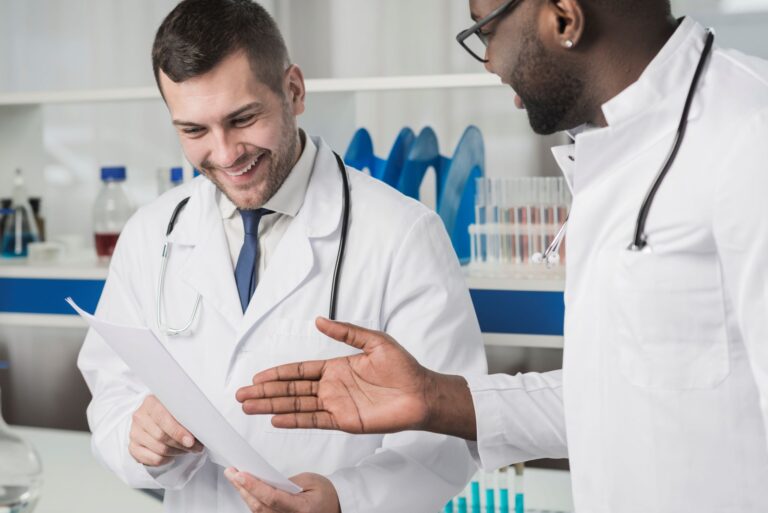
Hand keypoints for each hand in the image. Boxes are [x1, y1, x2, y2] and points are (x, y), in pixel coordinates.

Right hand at [129, 395, 203, 466]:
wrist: (155, 418)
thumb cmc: (171, 413)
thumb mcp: (177, 407)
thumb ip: (186, 413)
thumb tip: (201, 428)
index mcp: (151, 402)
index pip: (162, 417)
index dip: (178, 431)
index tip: (191, 441)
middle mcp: (139, 416)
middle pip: (161, 436)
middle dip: (182, 444)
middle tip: (196, 447)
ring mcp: (134, 433)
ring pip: (159, 449)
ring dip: (177, 452)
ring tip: (187, 449)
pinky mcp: (133, 447)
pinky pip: (153, 459)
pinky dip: (166, 459)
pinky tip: (173, 454)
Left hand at [224, 469, 339, 512]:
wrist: (336, 507)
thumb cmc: (326, 494)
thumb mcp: (310, 480)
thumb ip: (286, 482)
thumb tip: (265, 480)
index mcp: (301, 508)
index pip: (272, 497)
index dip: (254, 486)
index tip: (240, 474)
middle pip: (259, 507)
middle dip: (242, 488)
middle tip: (232, 473)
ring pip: (258, 512)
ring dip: (244, 495)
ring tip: (235, 479)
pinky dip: (252, 502)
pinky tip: (245, 491)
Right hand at [236, 318, 431, 433]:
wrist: (422, 393)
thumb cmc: (403, 367)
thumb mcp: (374, 341)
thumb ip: (346, 332)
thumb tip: (320, 321)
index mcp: (336, 367)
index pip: (299, 370)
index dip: (277, 373)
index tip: (257, 377)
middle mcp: (331, 387)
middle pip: (291, 389)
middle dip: (266, 392)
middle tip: (241, 395)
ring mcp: (336, 405)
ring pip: (297, 405)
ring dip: (272, 405)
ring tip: (250, 408)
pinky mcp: (344, 421)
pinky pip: (314, 420)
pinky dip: (294, 420)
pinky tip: (276, 419)